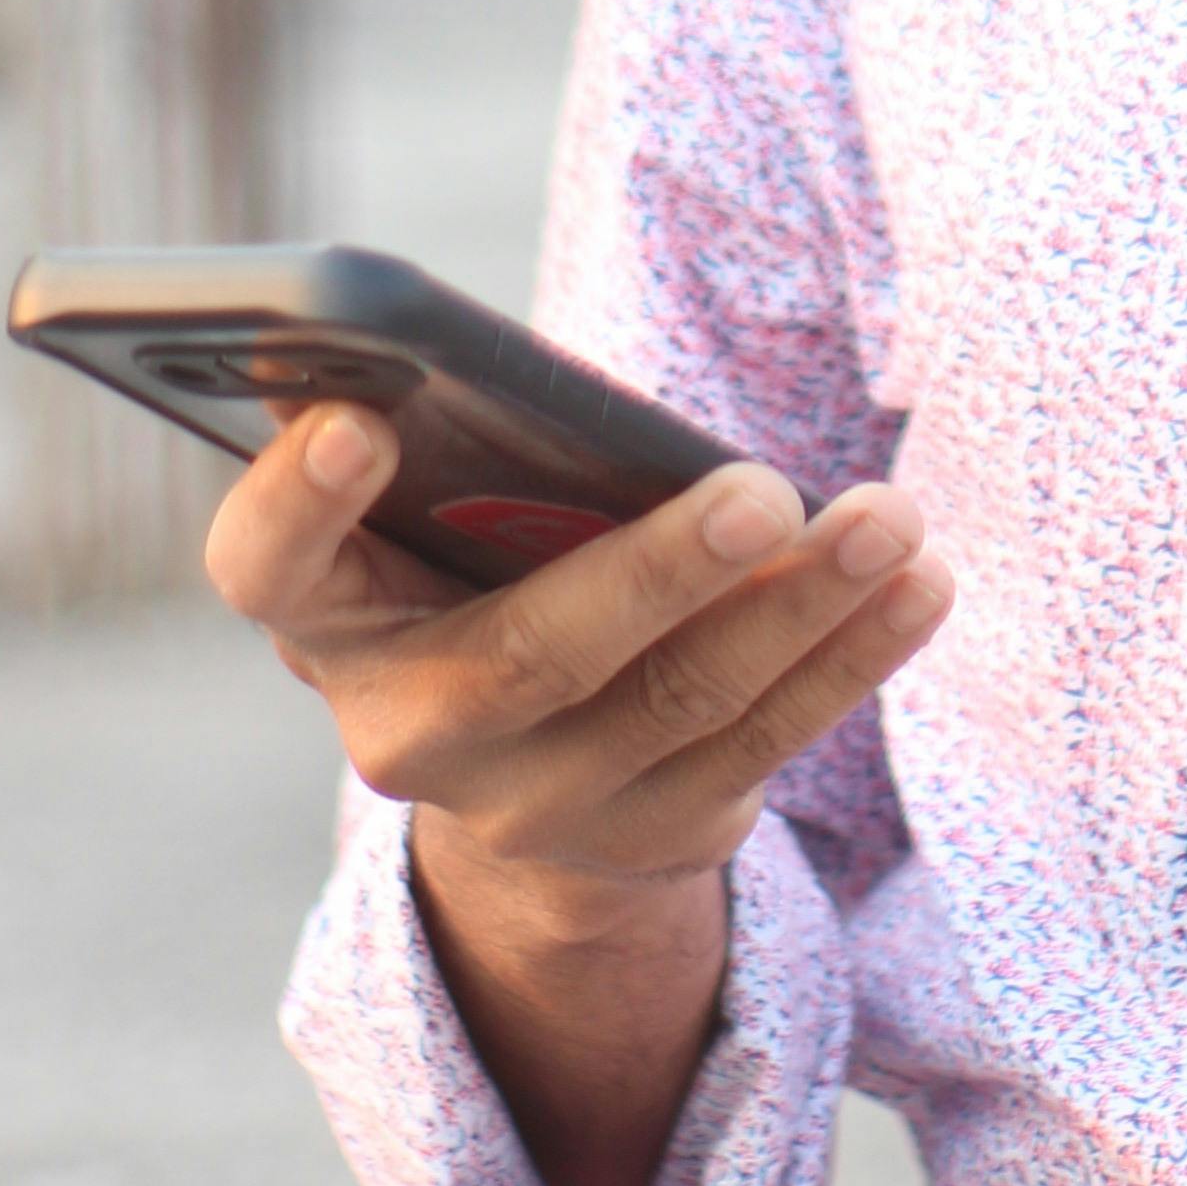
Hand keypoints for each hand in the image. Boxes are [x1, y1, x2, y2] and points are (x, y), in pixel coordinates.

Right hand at [207, 397, 953, 1185]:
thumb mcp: (426, 509)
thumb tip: (436, 350)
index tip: (361, 418)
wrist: (525, 767)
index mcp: (330, 616)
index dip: (298, 500)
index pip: (269, 567)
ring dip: (803, 605)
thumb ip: (436, 433)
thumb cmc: (473, 561)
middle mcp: (413, 731)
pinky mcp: (659, 835)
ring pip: (683, 700)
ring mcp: (538, 804)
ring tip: (893, 518)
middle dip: (658, 571)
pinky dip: (850, 656)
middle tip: (763, 491)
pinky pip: (765, 741)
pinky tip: (917, 585)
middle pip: (531, 655)